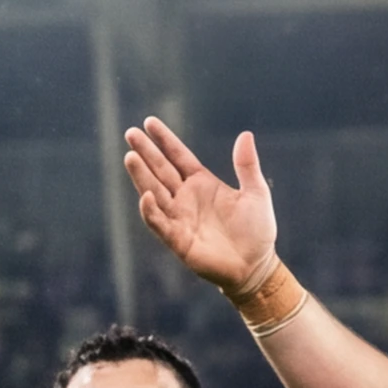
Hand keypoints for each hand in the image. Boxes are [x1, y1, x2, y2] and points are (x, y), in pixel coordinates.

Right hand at [122, 117, 285, 298]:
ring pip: (154, 192)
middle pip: (160, 170)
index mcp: (202, 183)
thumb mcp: (255, 192)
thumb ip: (246, 165)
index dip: (164, 140)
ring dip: (141, 175)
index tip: (149, 122)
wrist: (255, 265)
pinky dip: (151, 210)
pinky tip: (146, 195)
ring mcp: (179, 217)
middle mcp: (185, 197)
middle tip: (130, 133)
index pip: (178, 156)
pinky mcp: (177, 239)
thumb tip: (245, 134)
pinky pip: (159, 222)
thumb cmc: (257, 230)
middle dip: (145, 152)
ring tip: (130, 156)